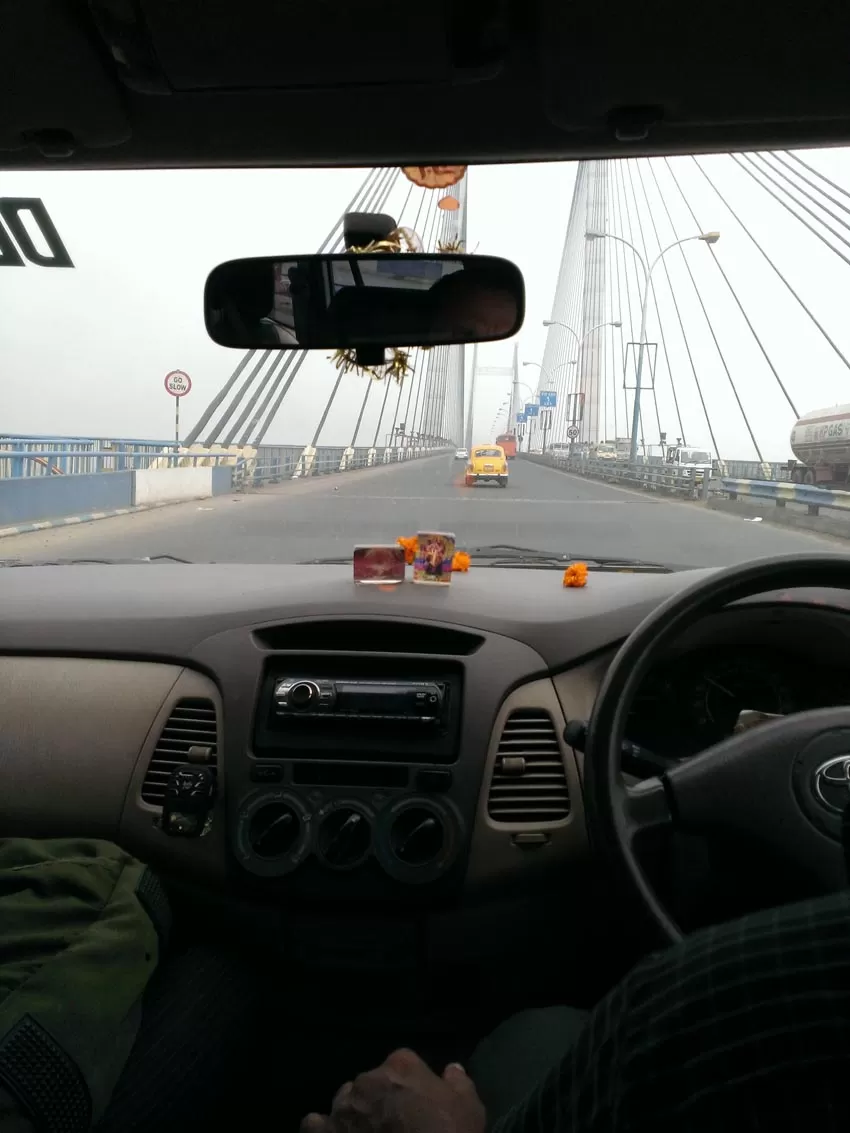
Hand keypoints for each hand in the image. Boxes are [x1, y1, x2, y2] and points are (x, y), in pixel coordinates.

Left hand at [300, 1048, 485, 1132]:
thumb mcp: (470, 1110)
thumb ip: (460, 1084)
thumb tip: (452, 1068)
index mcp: (401, 1065)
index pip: (403, 1063)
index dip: (411, 1084)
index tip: (417, 1103)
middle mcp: (367, 1078)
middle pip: (372, 1081)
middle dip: (380, 1097)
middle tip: (393, 1123)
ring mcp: (343, 1107)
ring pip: (344, 1100)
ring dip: (353, 1111)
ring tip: (364, 1132)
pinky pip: (314, 1124)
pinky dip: (322, 1128)